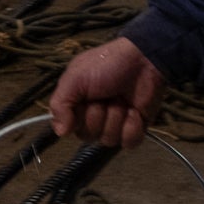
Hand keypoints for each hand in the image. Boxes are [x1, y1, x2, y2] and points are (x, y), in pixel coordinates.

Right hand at [49, 36, 164, 147]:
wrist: (143, 60)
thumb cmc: (107, 66)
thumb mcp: (75, 77)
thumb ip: (60, 104)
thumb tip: (60, 133)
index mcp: (77, 106)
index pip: (70, 129)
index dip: (79, 118)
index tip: (85, 102)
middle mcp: (94, 118)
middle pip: (89, 136)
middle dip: (99, 115)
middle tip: (107, 96)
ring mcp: (115, 124)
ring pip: (109, 140)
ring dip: (117, 117)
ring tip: (122, 99)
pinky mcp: (135, 128)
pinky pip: (129, 143)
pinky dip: (133, 127)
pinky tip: (135, 112)